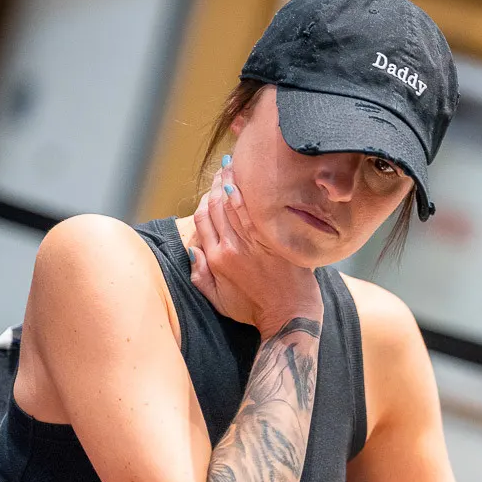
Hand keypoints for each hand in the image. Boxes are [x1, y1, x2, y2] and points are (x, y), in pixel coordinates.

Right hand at [188, 163, 321, 337]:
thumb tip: (193, 248)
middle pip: (217, 206)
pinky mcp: (273, 239)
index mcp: (216, 258)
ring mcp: (253, 241)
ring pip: (235, 203)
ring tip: (232, 166)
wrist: (288, 315)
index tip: (210, 191)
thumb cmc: (254, 310)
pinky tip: (249, 179)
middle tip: (222, 170)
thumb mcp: (218, 299)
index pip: (202, 219)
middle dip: (217, 184)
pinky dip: (250, 193)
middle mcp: (231, 246)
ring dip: (231, 181)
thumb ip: (200, 275)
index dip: (204, 201)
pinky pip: (257, 210)